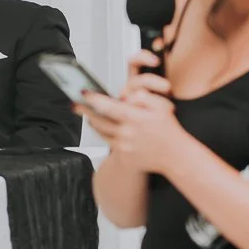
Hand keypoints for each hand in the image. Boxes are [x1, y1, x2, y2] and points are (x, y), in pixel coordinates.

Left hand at [75, 51, 182, 172]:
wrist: (175, 156)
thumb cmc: (169, 131)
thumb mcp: (162, 108)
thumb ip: (144, 98)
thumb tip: (130, 95)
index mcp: (135, 118)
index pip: (108, 106)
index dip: (93, 99)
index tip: (83, 93)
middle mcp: (127, 133)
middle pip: (99, 119)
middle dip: (84, 110)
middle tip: (74, 104)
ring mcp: (124, 145)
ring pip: (101, 131)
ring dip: (90, 121)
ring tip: (83, 113)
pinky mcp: (124, 155)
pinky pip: (107, 141)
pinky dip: (99, 133)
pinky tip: (96, 126)